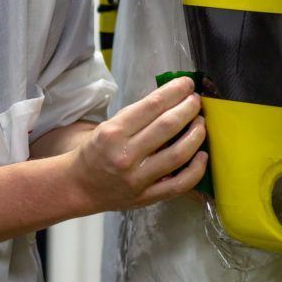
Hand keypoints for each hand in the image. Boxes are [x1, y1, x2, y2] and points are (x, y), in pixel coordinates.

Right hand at [68, 76, 207, 211]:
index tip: (187, 84)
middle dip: (188, 108)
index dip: (174, 91)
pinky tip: (202, 155)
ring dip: (196, 134)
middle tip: (196, 100)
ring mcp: (138, 178)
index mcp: (113, 132)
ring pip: (178, 154)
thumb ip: (137, 116)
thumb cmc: (95, 152)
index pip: (152, 105)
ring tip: (201, 122)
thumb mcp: (108, 127)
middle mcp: (126, 155)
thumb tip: (171, 100)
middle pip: (168, 126)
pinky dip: (196, 169)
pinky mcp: (147, 197)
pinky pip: (180, 184)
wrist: (79, 186)